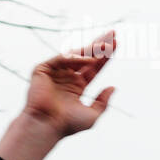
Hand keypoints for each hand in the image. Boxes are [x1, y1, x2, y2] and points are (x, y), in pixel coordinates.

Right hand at [0, 30, 116, 159]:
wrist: (47, 126)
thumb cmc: (68, 124)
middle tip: (113, 33)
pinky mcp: (43, 70)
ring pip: (75, 56)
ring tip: (105, 45)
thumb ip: (103, 101)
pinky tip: (89, 59)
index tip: (116, 44)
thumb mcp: (92, 114)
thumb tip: (113, 87)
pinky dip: (74, 58)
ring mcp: (55, 73)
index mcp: (77, 86)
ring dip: (90, 49)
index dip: (105, 56)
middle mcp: (67, 77)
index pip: (94, 67)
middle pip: (86, 57)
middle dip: (99, 45)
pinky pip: (60, 59)